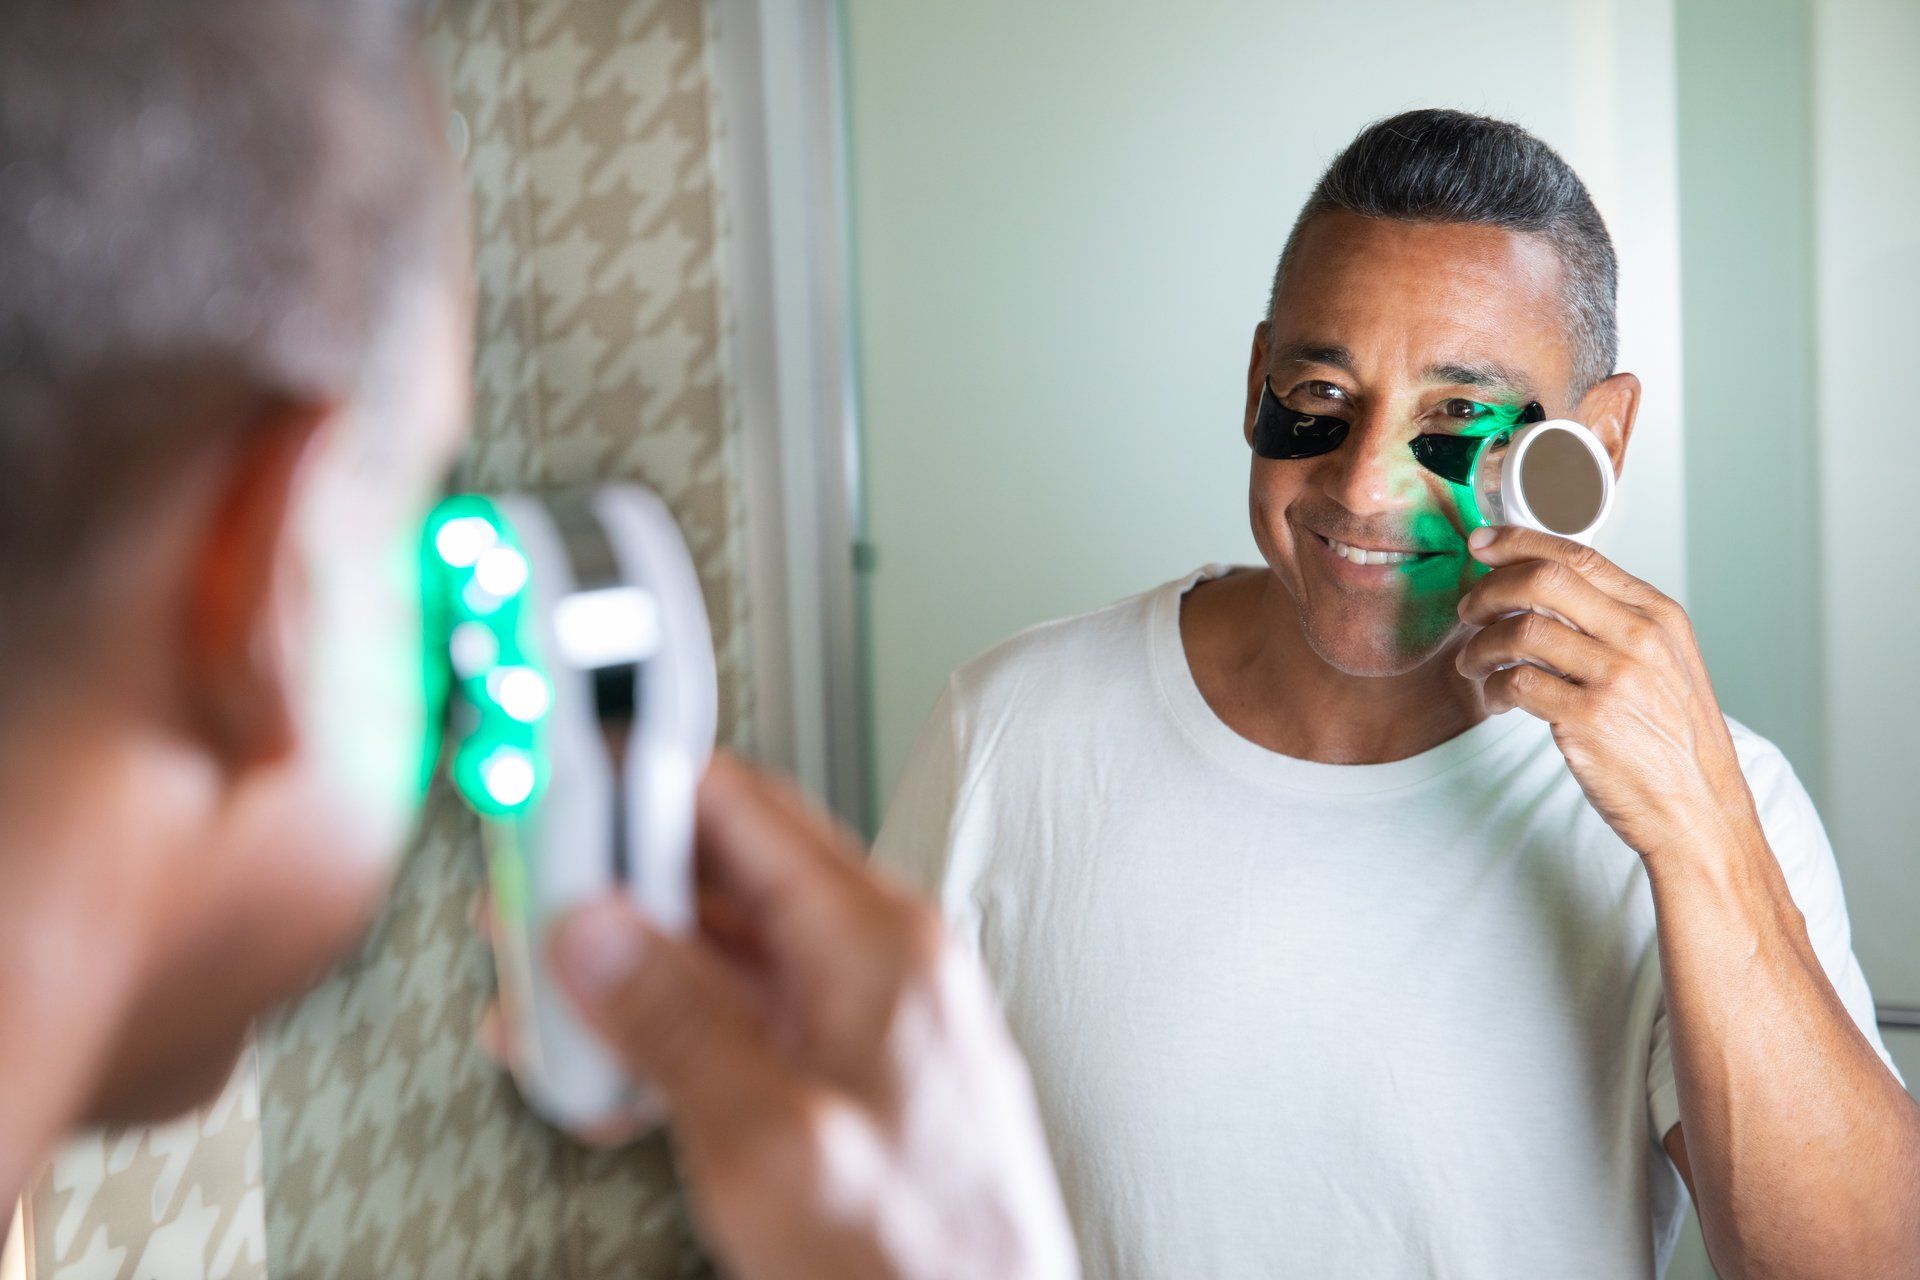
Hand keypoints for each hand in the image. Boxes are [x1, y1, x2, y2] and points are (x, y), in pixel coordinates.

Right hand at [544, 754, 1077, 1279]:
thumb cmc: (924, 1263)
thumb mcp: (774, 1147)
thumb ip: (675, 1027)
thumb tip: (593, 932)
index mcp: (879, 942)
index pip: (741, 807)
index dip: (638, 789)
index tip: (554, 795)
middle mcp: (877, 961)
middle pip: (721, 876)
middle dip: (613, 892)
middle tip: (523, 911)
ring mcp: (862, 1018)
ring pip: (720, 955)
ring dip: (625, 977)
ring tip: (538, 1011)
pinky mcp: (843, 1074)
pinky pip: (740, 1022)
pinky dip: (667, 1039)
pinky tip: (607, 1083)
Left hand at [1454, 526, 1759, 860]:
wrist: (1699, 811)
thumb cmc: (1673, 741)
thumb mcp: (1662, 666)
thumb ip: (1612, 624)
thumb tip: (1538, 589)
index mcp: (1658, 615)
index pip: (1579, 555)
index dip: (1519, 542)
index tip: (1482, 542)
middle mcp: (1641, 637)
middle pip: (1543, 579)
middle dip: (1489, 589)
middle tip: (1468, 611)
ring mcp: (1617, 676)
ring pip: (1520, 631)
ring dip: (1480, 647)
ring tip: (1473, 665)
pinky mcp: (1589, 718)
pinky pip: (1515, 684)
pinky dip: (1491, 689)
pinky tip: (1494, 700)